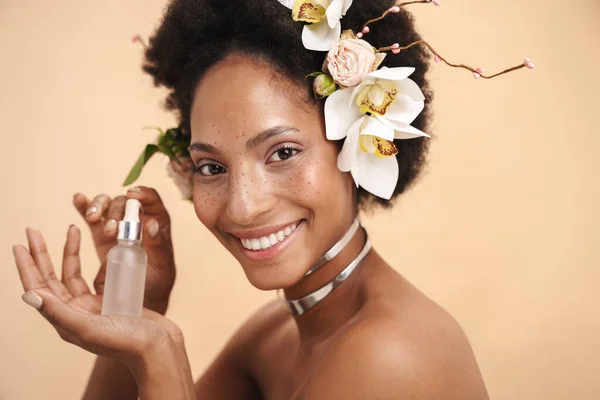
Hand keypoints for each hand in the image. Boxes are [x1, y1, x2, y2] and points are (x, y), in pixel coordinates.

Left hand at [13, 226, 183, 370]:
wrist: (159, 348)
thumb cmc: (127, 343)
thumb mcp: (90, 327)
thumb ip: (60, 312)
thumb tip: (29, 295)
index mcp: (66, 320)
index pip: (39, 288)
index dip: (27, 266)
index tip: (20, 244)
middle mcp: (76, 312)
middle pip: (52, 278)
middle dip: (42, 253)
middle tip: (34, 230)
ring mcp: (94, 306)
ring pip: (74, 274)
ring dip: (70, 252)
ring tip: (72, 229)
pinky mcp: (112, 301)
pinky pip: (97, 276)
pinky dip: (94, 260)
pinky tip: (96, 248)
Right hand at [72, 187, 175, 313]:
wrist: (139, 299)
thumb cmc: (157, 282)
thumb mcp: (163, 266)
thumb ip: (159, 246)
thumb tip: (151, 223)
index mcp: (158, 224)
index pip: (152, 201)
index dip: (143, 193)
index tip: (132, 194)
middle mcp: (138, 221)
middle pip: (125, 202)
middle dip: (116, 209)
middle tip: (111, 228)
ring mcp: (119, 226)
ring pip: (107, 205)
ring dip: (98, 206)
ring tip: (93, 218)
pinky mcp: (101, 235)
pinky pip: (92, 217)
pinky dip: (84, 205)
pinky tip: (78, 199)